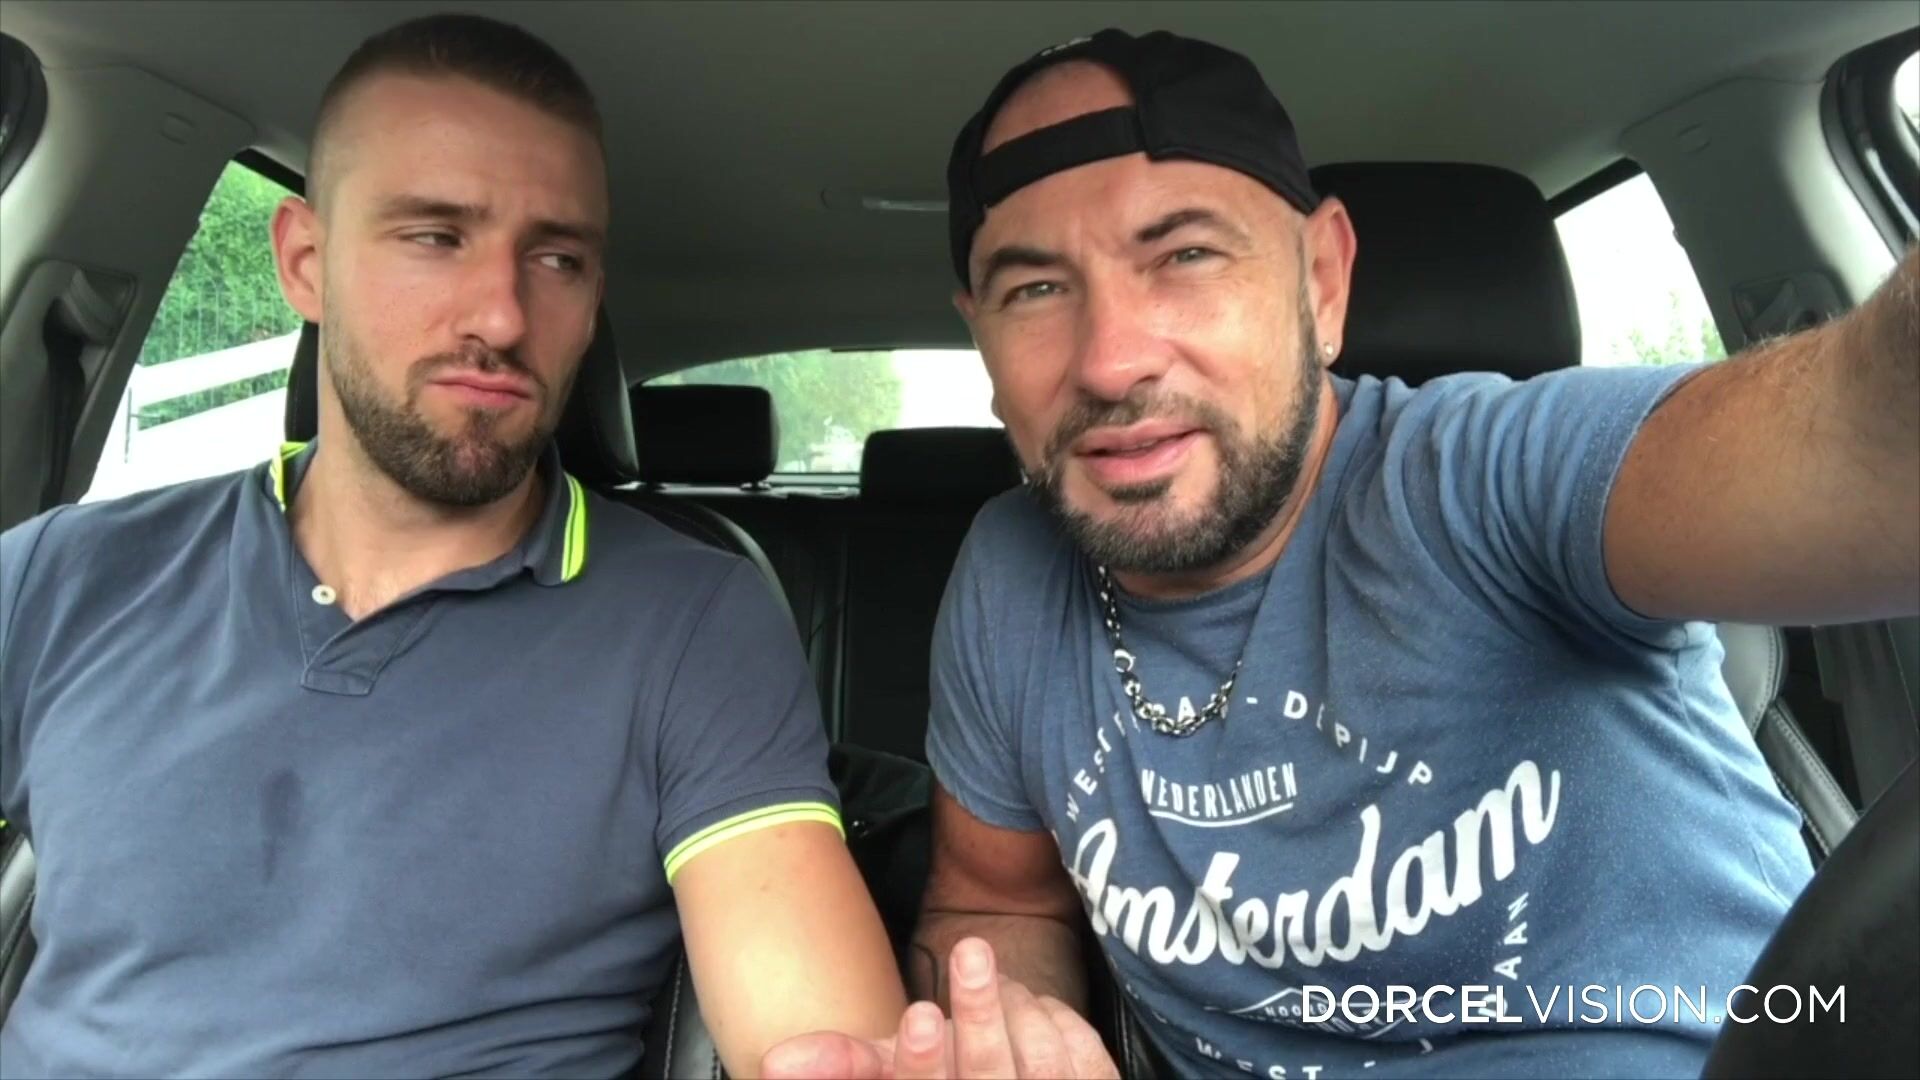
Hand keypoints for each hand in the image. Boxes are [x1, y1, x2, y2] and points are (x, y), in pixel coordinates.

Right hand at [760, 938, 1119, 1078]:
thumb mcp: (893, 1070)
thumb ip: (842, 1063)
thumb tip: (776, 1062)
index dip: (922, 1061)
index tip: (921, 1016)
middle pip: (989, 1074)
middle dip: (980, 1013)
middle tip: (972, 949)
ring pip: (1040, 1057)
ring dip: (1019, 1004)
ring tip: (993, 974)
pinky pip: (1084, 1054)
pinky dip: (1060, 1019)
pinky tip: (1036, 1007)